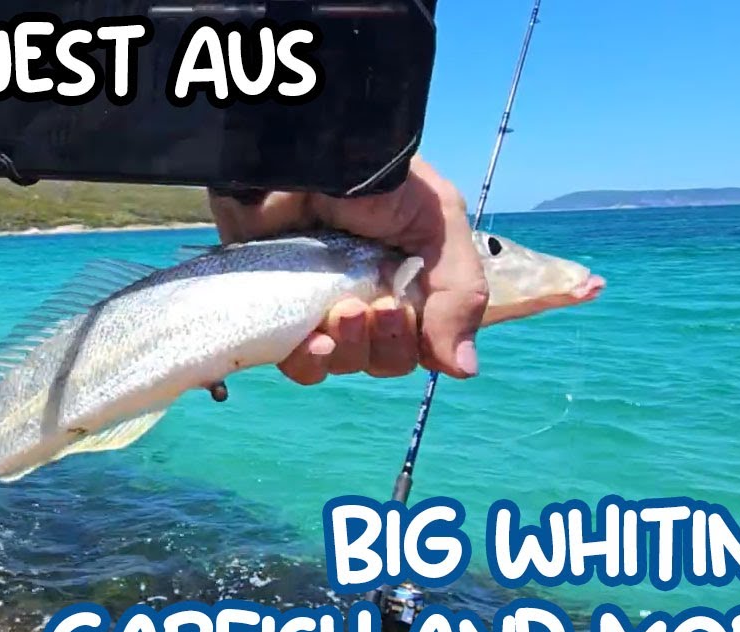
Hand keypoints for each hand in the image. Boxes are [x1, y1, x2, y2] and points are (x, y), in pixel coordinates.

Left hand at [209, 157, 487, 385]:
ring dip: (350, 350)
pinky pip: (295, 361)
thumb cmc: (374, 177)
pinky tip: (315, 341)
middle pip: (382, 359)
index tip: (403, 311)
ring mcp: (317, 305)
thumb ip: (459, 293)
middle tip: (375, 306)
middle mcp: (364, 295)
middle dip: (385, 343)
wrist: (301, 154)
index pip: (421, 341)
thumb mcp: (438, 222)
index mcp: (406, 278)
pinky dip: (309, 361)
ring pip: (341, 362)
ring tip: (343, 311)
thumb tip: (464, 370)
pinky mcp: (274, 309)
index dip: (418, 342)